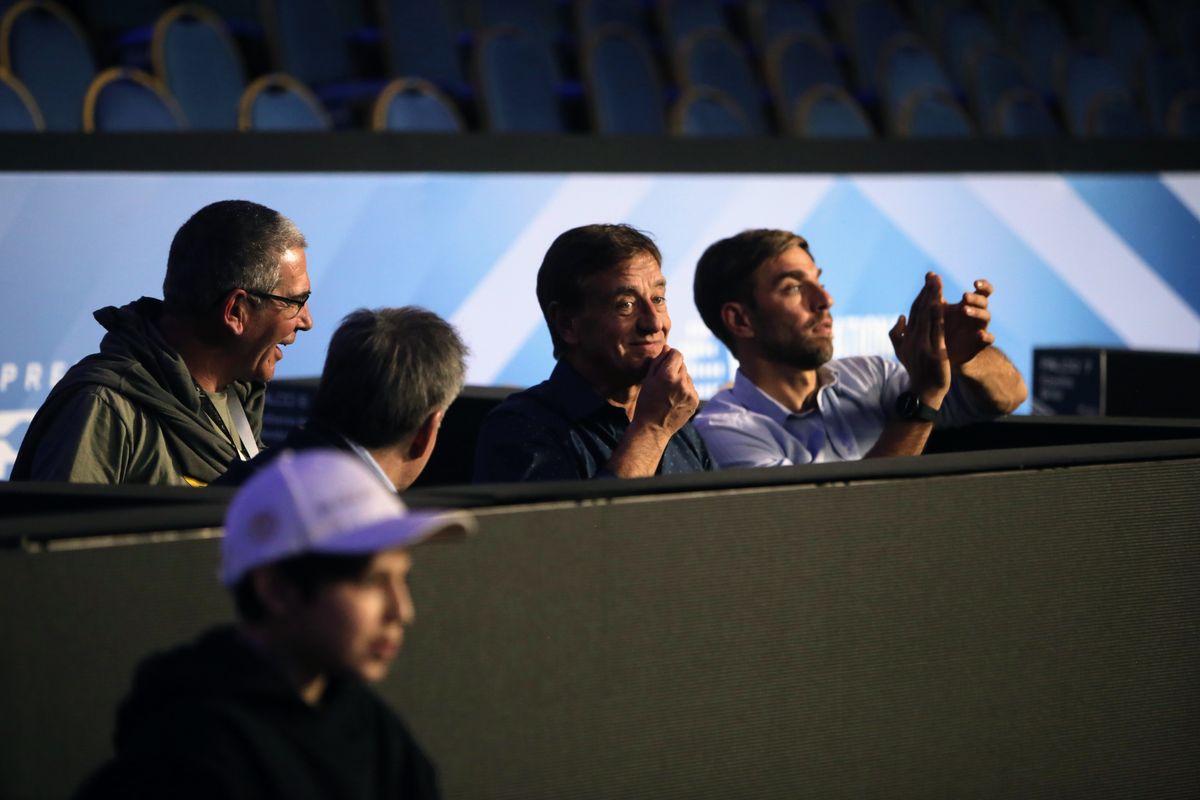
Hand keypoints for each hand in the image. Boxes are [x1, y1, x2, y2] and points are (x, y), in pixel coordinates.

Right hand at [632, 346, 698, 436]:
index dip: (670, 356)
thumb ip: (658, 361)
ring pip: (687, 376)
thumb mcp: (647, 380)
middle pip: (683, 364)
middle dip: (674, 369)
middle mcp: (681, 382)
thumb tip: (668, 348)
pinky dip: (685, 391)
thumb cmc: (646, 403)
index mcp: (667, 375)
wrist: (653, 428)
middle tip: (664, 382)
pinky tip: (675, 400)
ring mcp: (690, 392)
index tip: (665, 363)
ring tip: (669, 393)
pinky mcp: (695, 401)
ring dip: (680, 380)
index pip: (677, 353)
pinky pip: (691, 388)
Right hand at [889, 272, 950, 407]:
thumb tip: (901, 316)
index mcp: (906, 337)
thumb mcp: (902, 353)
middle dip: (927, 292)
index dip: (921, 295)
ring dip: (932, 298)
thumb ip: (897, 334)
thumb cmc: (916, 371)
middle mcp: (912, 339)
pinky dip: (938, 316)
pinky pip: (937, 331)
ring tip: (937, 283)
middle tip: (933, 275)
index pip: (914, 311)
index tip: (929, 281)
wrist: (924, 392)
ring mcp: (923, 346)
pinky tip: (941, 303)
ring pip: (927, 317)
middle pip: (920, 311)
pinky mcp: (935, 353)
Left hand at [943, 279, 996, 365]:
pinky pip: (989, 338)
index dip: (984, 285)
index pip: (983, 291)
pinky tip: (979, 334)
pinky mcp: (980, 344)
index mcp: (969, 304)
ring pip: (986, 317)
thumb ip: (935, 293)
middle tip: (964, 296)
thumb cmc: (941, 327)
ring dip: (976, 312)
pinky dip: (986, 336)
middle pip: (984, 302)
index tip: (975, 283)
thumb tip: (930, 274)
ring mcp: (980, 328)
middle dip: (975, 298)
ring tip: (964, 310)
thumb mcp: (937, 309)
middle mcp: (977, 314)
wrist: (942, 354)